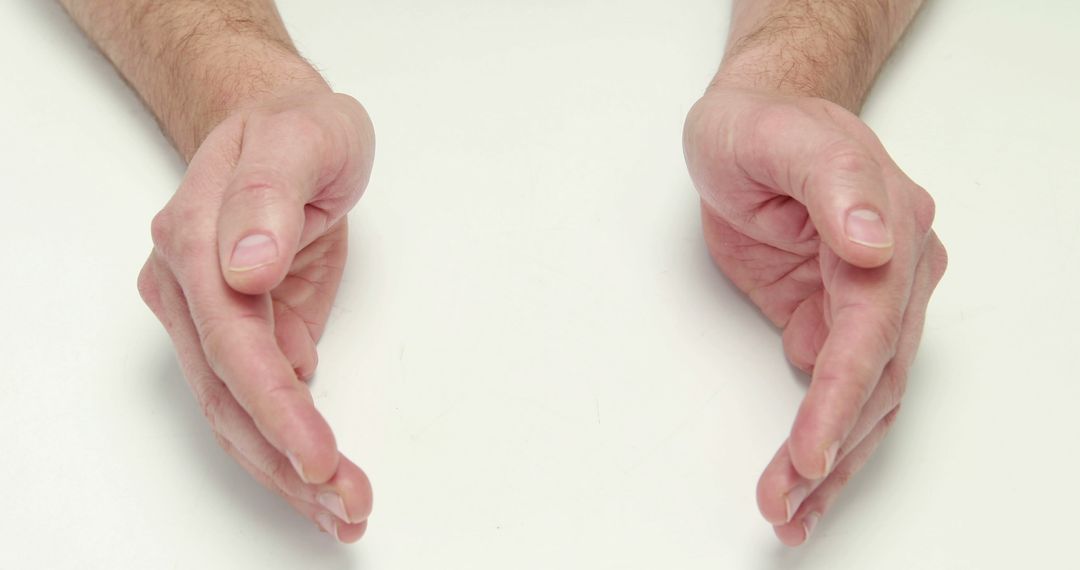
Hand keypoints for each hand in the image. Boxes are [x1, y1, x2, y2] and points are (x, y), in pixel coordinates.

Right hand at [137, 89, 375, 541]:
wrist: (280, 125)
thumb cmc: (295, 128)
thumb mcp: (303, 139)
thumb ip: (269, 198)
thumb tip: (242, 268)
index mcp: (195, 241)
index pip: (230, 342)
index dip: (274, 405)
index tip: (318, 453)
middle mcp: (189, 288)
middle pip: (228, 395)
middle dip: (286, 459)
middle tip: (347, 505)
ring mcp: (207, 315)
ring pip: (237, 410)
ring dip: (287, 467)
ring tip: (343, 510)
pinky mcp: (238, 330)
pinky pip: (256, 396)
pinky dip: (289, 440)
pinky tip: (324, 475)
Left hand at [683, 85, 946, 544]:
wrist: (752, 127)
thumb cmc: (763, 127)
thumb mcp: (781, 137)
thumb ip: (831, 181)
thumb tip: (873, 240)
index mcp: (890, 230)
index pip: (871, 330)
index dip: (839, 396)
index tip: (808, 450)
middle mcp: (892, 274)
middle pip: (873, 381)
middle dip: (829, 448)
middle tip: (783, 499)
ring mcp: (867, 304)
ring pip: (864, 401)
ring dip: (831, 464)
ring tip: (789, 512)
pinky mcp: (833, 322)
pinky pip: (838, 393)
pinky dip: (824, 443)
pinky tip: (804, 486)